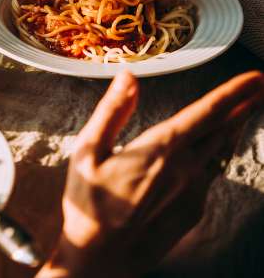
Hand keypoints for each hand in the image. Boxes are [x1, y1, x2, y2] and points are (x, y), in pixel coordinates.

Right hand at [37, 70, 263, 277]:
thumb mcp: (88, 152)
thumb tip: (128, 78)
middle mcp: (185, 169)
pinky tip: (211, 151)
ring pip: (219, 152)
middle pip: (222, 130)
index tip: (256, 78)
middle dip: (243, 105)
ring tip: (241, 113)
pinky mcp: (193, 210)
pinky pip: (209, 175)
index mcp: (160, 149)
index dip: (234, 93)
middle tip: (259, 87)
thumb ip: (112, 111)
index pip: (206, 113)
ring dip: (232, 129)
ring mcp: (193, 192)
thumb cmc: (89, 203)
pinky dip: (215, 155)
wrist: (102, 257)